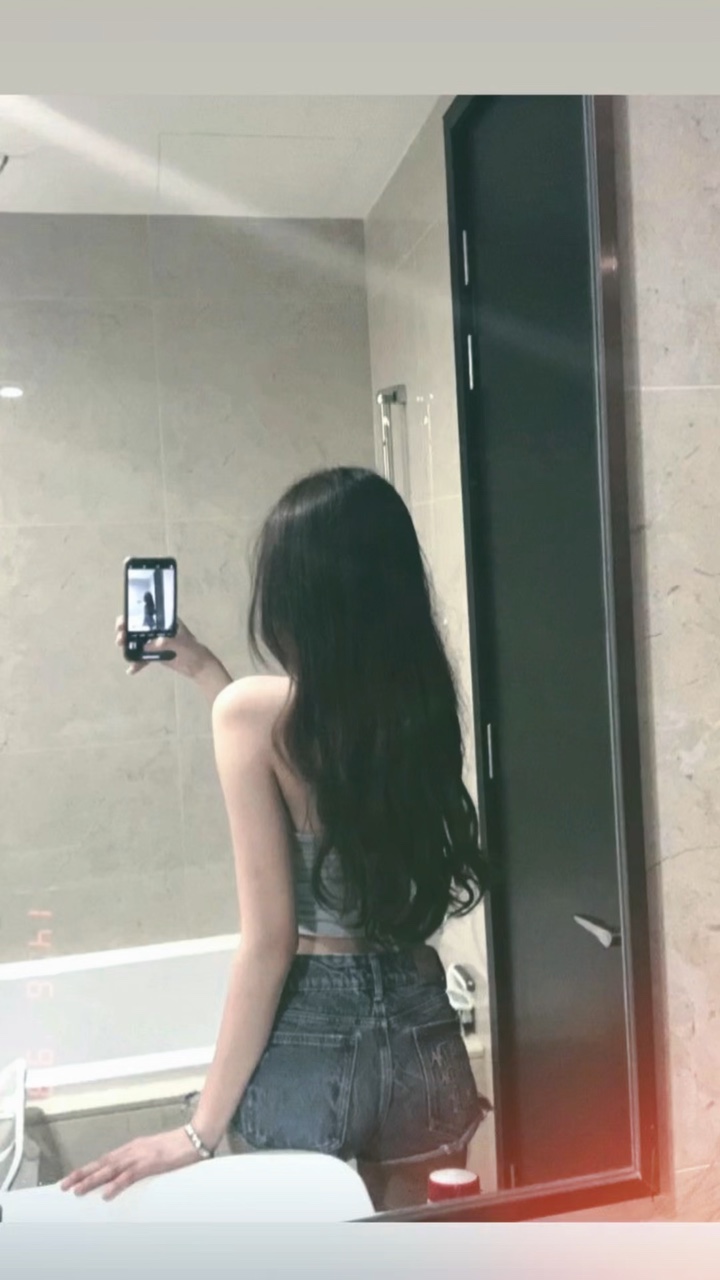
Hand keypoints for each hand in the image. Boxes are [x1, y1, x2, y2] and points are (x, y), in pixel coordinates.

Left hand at [60, 1126, 203, 1200]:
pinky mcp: (151, 1164)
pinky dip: (117, 1184)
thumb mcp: (153, 1152)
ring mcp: (140, 1156)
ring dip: (93, 1180)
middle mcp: (132, 1150)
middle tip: (65, 1185)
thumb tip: (126, 1172)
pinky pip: (130, 1176)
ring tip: (77, 1190)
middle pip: (102, 1163)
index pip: (104, 1159)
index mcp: (132, 1147)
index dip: (87, 1168)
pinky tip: (107, 1193)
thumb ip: (139, 1160)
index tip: (72, 1177)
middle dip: (82, 1174)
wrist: (194, 1137)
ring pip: (111, 1170)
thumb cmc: (176, 1145)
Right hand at [116, 615, 209, 679]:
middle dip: (126, 632)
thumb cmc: (192, 650)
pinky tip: (131, 670)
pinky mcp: (156, 655)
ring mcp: (156, 642)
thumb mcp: (180, 644)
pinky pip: (143, 658)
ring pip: (138, 643)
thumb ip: (166, 642)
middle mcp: (158, 630)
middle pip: (138, 629)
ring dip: (129, 647)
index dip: (132, 617)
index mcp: (165, 622)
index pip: (146, 615)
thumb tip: (148, 645)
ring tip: (123, 651)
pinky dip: (137, 663)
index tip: (122, 622)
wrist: (199, 667)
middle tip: (120, 638)